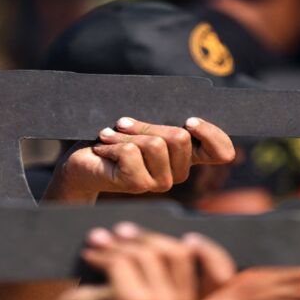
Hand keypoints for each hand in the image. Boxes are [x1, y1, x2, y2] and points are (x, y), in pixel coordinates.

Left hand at [48, 117, 234, 201]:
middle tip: (122, 125)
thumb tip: (187, 114)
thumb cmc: (111, 141)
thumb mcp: (142, 125)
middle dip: (147, 123)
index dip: (212, 134)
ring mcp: (159, 183)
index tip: (191, 120)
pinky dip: (112, 144)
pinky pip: (132, 152)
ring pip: (156, 143)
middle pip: (180, 137)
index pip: (220, 152)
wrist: (79, 163)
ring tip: (108, 137)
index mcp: (183, 157)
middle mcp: (176, 173)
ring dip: (127, 134)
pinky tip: (102, 151)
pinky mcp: (138, 185)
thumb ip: (165, 120)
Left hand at [58, 224, 234, 299]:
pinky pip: (124, 259)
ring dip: (116, 244)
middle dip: (143, 237)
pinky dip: (101, 253)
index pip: (220, 273)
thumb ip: (167, 259)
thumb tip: (190, 238)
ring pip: (147, 252)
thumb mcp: (145, 274)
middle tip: (116, 233)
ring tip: (98, 244)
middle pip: (177, 251)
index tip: (190, 238)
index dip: (210, 251)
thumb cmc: (109, 292)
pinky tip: (89, 256)